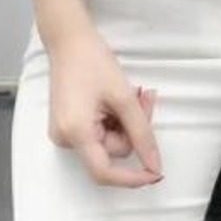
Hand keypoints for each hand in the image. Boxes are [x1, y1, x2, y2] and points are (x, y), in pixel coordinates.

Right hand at [46, 25, 163, 187]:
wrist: (69, 41)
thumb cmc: (92, 62)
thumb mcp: (124, 98)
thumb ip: (142, 133)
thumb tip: (154, 164)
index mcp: (75, 133)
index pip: (104, 172)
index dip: (132, 178)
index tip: (155, 173)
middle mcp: (65, 139)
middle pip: (112, 152)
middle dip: (132, 129)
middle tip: (143, 100)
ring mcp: (65, 133)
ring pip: (109, 142)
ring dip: (126, 122)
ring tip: (130, 93)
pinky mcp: (69, 126)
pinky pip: (100, 133)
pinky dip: (114, 119)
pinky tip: (115, 99)